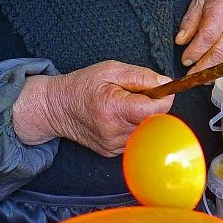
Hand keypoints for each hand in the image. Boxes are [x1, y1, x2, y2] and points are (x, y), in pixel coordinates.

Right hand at [13, 61, 172, 156]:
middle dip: (153, 106)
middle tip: (140, 95)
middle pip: (153, 122)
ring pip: (146, 132)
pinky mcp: (111, 153)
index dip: (164, 98)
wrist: (57, 108)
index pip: (155, 110)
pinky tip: (121, 117)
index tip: (162, 89)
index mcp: (114, 109)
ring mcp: (113, 146)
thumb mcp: (111, 70)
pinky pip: (135, 139)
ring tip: (127, 105)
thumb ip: (141, 76)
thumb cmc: (82, 86)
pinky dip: (134, 127)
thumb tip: (165, 83)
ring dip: (144, 118)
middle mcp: (114, 132)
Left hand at [176, 0, 222, 73]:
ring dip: (213, 73)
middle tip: (190, 75)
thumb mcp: (199, 1)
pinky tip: (214, 73)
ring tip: (200, 77)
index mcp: (221, 11)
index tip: (185, 60)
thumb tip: (180, 40)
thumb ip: (189, 22)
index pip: (207, 37)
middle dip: (203, 68)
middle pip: (219, 53)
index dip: (195, 52)